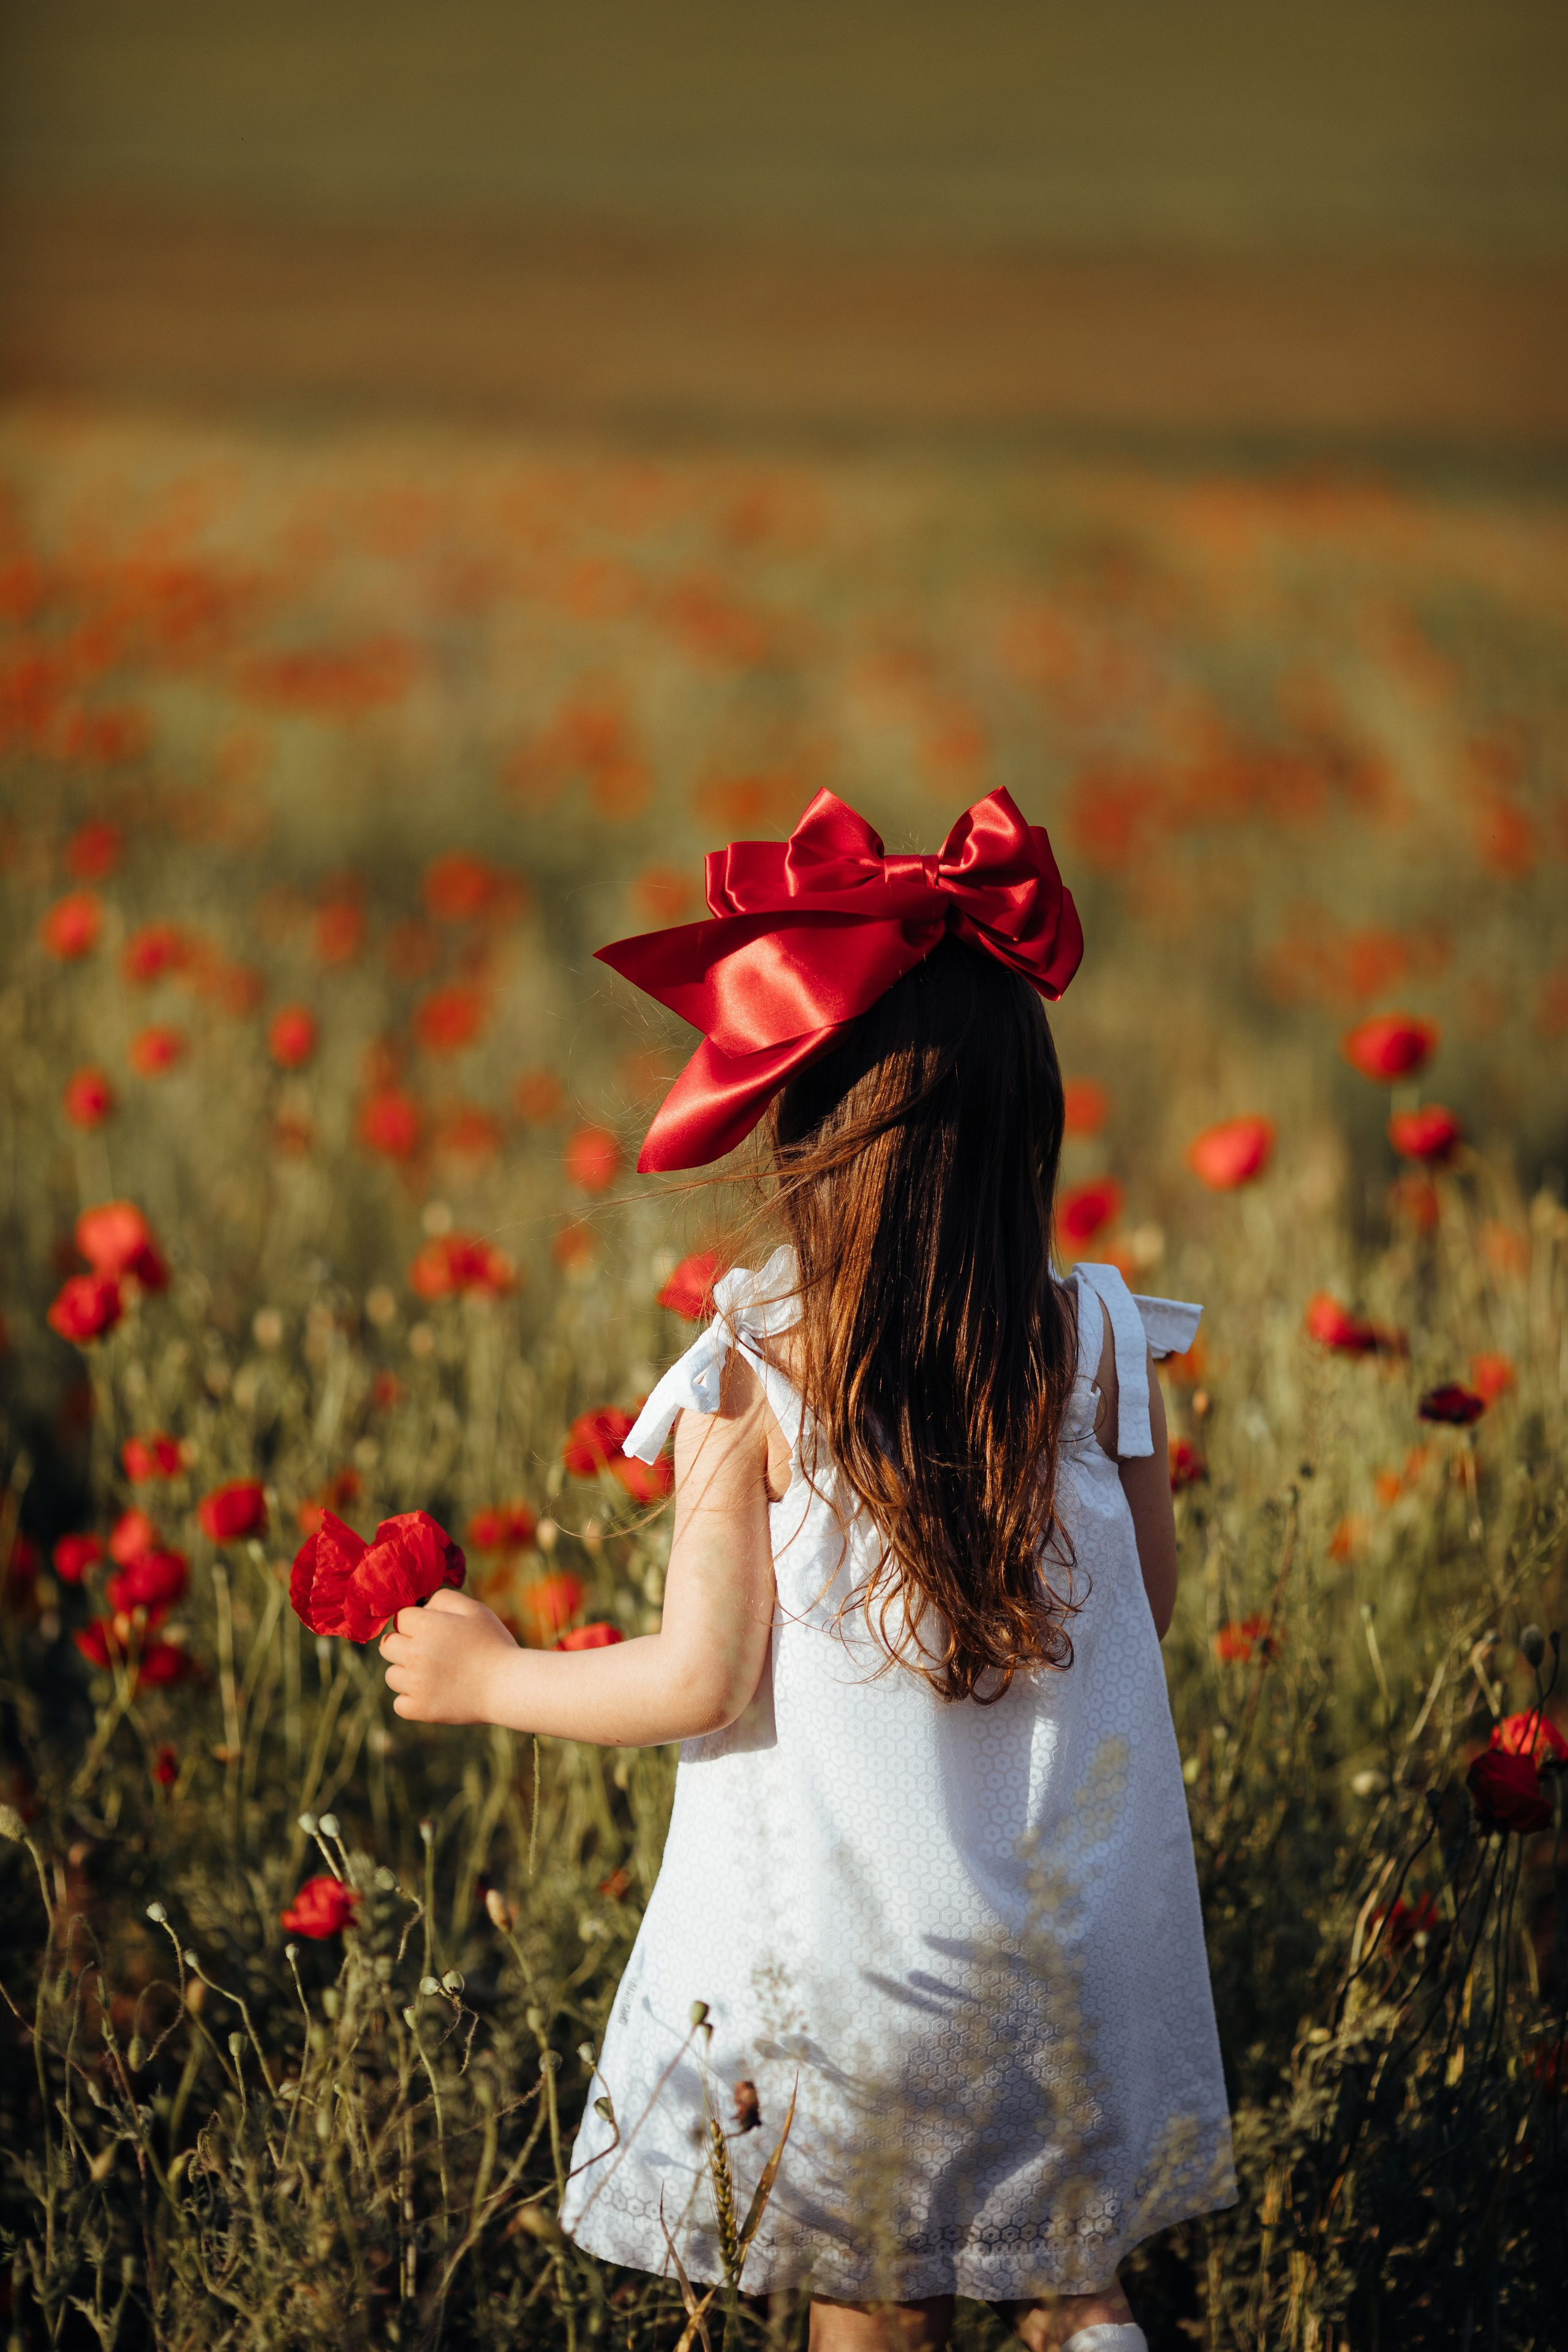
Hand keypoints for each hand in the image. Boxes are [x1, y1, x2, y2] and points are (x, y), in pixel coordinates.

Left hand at [378, 1588, 518, 1723]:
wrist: (509, 1685)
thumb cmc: (494, 1643)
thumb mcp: (475, 1610)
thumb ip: (444, 1599)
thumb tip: (421, 1606)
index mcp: (427, 1627)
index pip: (400, 1618)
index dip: (415, 1622)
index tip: (432, 1630)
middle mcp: (415, 1654)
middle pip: (387, 1645)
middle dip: (403, 1644)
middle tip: (428, 1651)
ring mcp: (415, 1685)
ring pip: (391, 1675)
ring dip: (406, 1673)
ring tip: (433, 1674)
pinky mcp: (419, 1709)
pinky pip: (399, 1703)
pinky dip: (411, 1700)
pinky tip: (431, 1693)